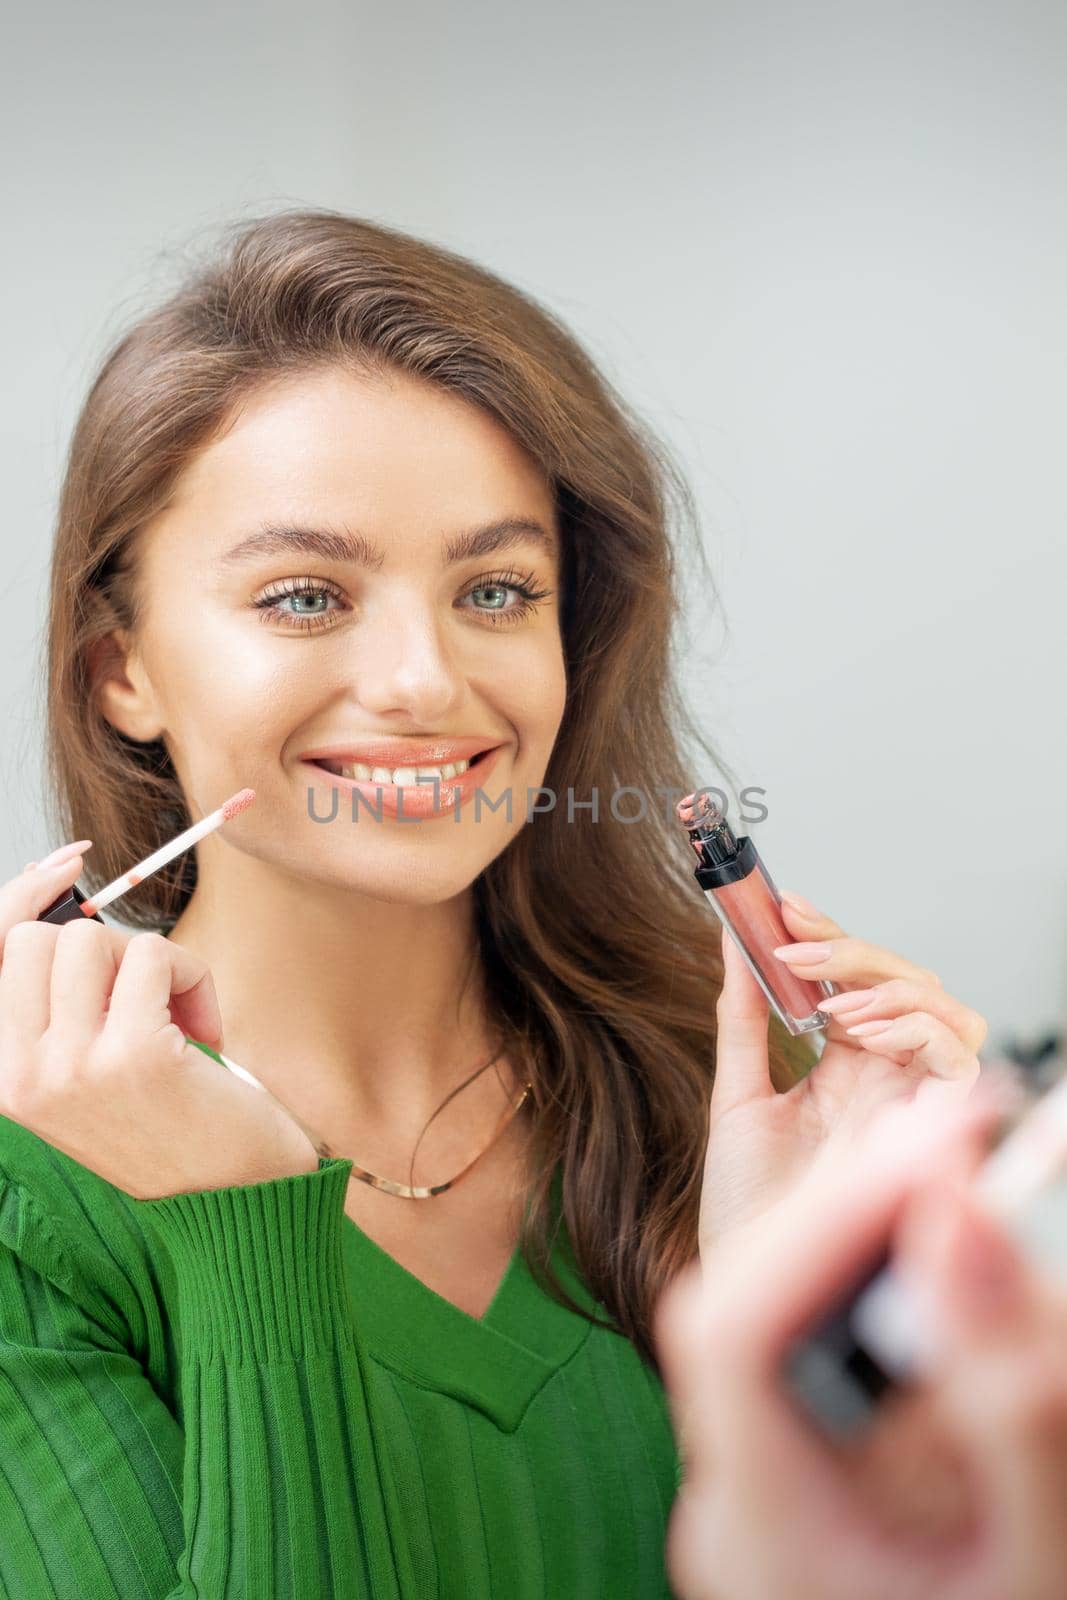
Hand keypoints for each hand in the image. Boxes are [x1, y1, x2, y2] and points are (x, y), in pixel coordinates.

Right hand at [0, 849, 318, 1197]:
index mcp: (2, 1078)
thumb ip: (60, 996)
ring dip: (152, 964)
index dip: (22, 896)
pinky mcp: (131, 1056)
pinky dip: (193, 978)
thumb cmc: (171, 1121)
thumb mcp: (89, 1064)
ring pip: (98, 940)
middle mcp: (20, 1077)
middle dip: (105, 949)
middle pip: (41, 938)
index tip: (65, 864)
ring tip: (174, 1021)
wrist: (235, 1200)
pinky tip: (203, 1033)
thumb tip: (53, 880)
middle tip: (142, 999)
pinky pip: (156, 956)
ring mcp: (70, 1068)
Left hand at [656, 1082, 1066, 1599]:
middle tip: (971, 1148)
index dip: (826, 1216)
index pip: (731, 1326)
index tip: (936, 1150)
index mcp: (762, 1533)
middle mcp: (735, 1506)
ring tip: (985, 1223)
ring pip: (785, 1319)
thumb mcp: (1045, 1563)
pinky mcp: (808, 1489)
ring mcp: (763, 1496)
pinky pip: (822, 1364)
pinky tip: (969, 1321)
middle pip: (752, 1303)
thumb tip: (957, 1223)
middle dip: (860, 1214)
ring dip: (881, 1254)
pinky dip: (891, 1315)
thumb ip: (1015, 1404)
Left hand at [699, 891, 988, 1256]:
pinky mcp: (934, 1136)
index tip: (784, 903)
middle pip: (910, 989)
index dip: (830, 936)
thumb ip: (743, 1020)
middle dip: (860, 950)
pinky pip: (955, 1059)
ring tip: (827, 999)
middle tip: (800, 937)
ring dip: (889, 988)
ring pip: (948, 1012)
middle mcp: (886, 1085)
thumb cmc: (747, 1210)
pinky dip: (911, 1027)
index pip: (856, 984)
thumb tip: (731, 943)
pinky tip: (855, 1031)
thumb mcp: (736, 1098)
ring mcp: (912, 1108)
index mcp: (843, 1071)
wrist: (743, 1283)